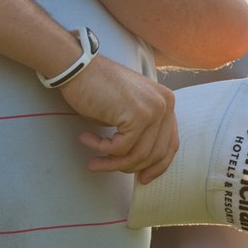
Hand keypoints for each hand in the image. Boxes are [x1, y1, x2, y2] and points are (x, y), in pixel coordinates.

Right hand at [57, 56, 177, 181]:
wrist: (78, 67)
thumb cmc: (96, 89)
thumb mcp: (126, 112)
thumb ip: (140, 131)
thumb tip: (143, 166)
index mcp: (166, 102)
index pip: (170, 144)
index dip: (158, 166)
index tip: (142, 180)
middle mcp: (165, 104)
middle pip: (155, 153)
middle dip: (128, 167)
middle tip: (102, 167)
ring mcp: (154, 108)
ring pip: (138, 154)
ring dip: (111, 163)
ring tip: (92, 161)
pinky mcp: (138, 114)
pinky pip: (120, 147)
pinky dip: (101, 149)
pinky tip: (86, 138)